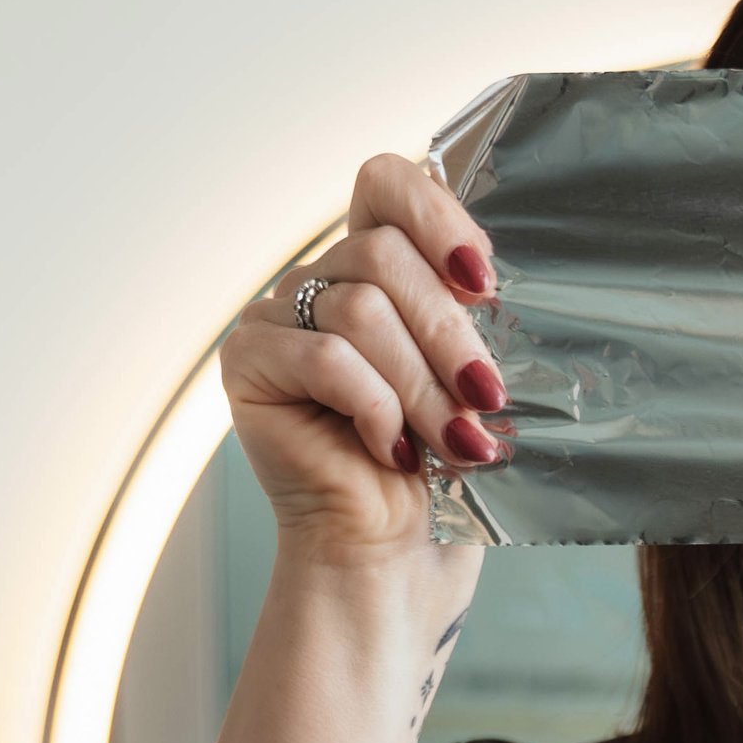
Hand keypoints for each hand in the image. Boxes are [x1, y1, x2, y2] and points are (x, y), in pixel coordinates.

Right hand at [220, 153, 509, 567]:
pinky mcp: (247, 363)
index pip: (386, 181)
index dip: (436, 214)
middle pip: (382, 253)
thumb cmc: (440, 476)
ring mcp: (276, 319)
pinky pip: (325, 357)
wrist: (396, 560)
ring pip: (359, 309)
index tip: (484, 281)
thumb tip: (495, 274)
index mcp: (374, 267)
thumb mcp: (471, 378)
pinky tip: (391, 452)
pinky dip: (375, 407)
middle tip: (487, 398)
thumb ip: (471, 313)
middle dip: (448, 333)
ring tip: (454, 442)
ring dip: (421, 383)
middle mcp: (319, 282)